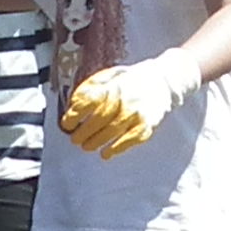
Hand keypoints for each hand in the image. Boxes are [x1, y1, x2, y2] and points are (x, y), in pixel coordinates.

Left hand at [59, 51, 200, 160]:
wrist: (162, 82)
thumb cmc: (129, 82)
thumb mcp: (108, 77)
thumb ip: (90, 89)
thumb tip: (72, 105)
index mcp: (112, 85)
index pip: (89, 100)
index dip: (75, 114)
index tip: (67, 123)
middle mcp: (124, 99)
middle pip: (98, 119)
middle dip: (83, 132)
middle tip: (75, 139)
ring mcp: (136, 113)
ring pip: (111, 132)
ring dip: (95, 142)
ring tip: (86, 146)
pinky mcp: (147, 125)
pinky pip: (129, 140)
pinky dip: (116, 149)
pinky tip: (106, 153)